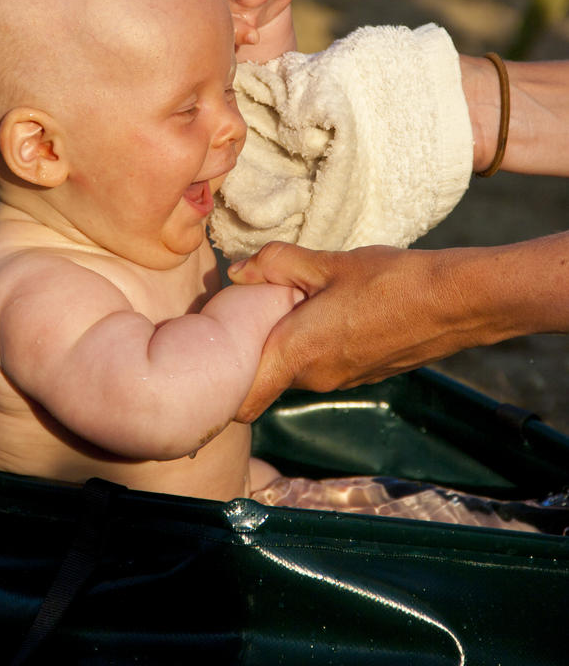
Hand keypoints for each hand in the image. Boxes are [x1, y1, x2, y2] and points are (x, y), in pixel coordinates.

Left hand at [228, 242, 489, 422]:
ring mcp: (343, 380)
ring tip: (291, 300)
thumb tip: (237, 269)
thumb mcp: (329, 263)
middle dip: (253, 349)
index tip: (210, 358)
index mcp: (297, 353)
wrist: (455, 302)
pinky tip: (328, 307)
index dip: (220, 387)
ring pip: (294, 370)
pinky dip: (313, 344)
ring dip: (285, 344)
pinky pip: (323, 365)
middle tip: (249, 307)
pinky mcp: (364, 374)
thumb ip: (277, 264)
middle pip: (264, 378)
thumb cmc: (390, 280)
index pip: (242, 402)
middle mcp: (316, 378)